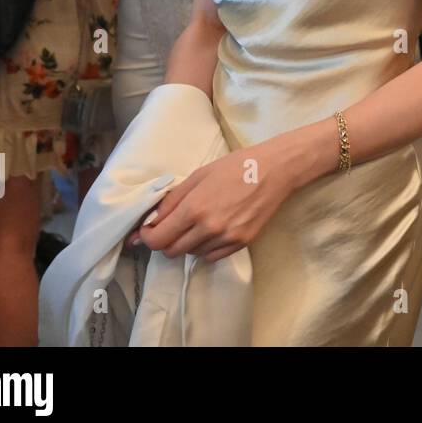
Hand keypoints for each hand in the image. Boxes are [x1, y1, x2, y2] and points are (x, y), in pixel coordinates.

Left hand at [131, 140, 293, 261]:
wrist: (274, 170)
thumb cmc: (235, 166)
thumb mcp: (198, 176)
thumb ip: (172, 200)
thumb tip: (151, 221)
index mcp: (194, 208)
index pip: (158, 239)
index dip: (147, 236)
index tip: (148, 229)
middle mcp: (209, 228)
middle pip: (172, 251)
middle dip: (165, 241)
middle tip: (171, 227)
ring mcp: (226, 238)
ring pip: (191, 254)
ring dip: (187, 243)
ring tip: (196, 224)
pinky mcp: (241, 243)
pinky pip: (211, 256)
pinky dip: (205, 248)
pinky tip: (211, 231)